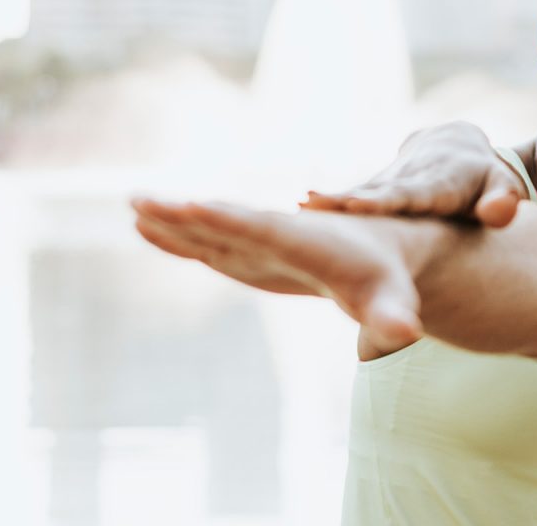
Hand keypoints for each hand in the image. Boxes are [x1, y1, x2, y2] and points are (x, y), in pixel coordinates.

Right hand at [132, 198, 422, 351]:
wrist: (385, 252)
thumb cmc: (389, 280)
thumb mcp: (394, 302)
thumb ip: (393, 319)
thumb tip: (404, 337)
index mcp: (306, 241)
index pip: (262, 228)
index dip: (228, 219)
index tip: (194, 204)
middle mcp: (277, 235)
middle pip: (225, 222)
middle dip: (184, 213)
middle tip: (140, 200)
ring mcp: (259, 245)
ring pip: (210, 230)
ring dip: (172, 220)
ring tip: (132, 204)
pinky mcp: (250, 256)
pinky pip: (209, 244)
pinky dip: (180, 238)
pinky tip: (147, 228)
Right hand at [300, 121, 527, 226]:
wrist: (457, 148)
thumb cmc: (485, 180)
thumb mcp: (503, 188)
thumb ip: (504, 201)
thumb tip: (499, 215)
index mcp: (440, 182)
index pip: (411, 193)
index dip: (386, 199)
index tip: (360, 204)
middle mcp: (408, 178)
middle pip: (376, 191)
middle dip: (347, 200)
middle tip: (314, 205)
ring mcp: (388, 181)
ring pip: (358, 192)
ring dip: (330, 202)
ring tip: (300, 209)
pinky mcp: (373, 188)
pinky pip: (350, 197)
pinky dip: (327, 205)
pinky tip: (297, 213)